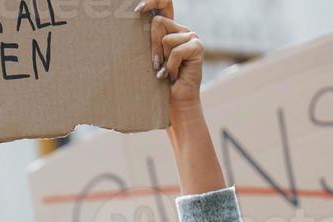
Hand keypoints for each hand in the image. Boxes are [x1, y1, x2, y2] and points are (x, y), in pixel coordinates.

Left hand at [137, 0, 202, 114]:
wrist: (176, 101)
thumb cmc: (160, 81)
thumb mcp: (151, 57)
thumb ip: (148, 40)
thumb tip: (136, 19)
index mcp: (170, 29)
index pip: (164, 4)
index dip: (152, 1)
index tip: (137, 9)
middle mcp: (182, 30)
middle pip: (158, 22)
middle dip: (153, 46)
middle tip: (156, 64)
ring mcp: (191, 37)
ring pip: (165, 38)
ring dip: (163, 59)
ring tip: (168, 70)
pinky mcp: (197, 47)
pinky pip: (175, 50)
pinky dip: (171, 65)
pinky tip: (174, 74)